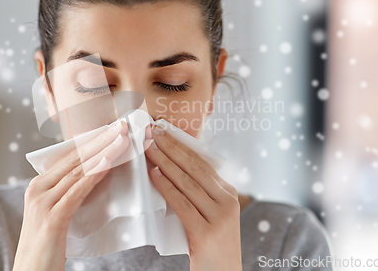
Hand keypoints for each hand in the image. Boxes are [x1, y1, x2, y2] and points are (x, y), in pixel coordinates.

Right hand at [13, 121, 129, 270]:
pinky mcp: (52, 218)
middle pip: (75, 159)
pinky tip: (108, 163)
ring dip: (103, 153)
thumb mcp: (55, 214)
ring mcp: (43, 202)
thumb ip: (69, 194)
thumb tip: (95, 175)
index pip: (69, 157)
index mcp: (39, 185)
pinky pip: (77, 191)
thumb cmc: (46, 246)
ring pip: (78, 171)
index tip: (111, 130)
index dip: (91, 142)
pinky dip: (94, 175)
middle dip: (100, 140)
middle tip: (120, 126)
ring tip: (121, 140)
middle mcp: (38, 188)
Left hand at [144, 125, 241, 270]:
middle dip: (172, 148)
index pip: (202, 163)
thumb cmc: (209, 245)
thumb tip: (168, 169)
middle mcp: (228, 202)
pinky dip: (166, 187)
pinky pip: (182, 204)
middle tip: (152, 132)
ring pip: (188, 183)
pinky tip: (154, 175)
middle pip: (195, 169)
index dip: (181, 146)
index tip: (163, 132)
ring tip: (148, 149)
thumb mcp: (209, 214)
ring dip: (165, 163)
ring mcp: (219, 217)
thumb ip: (198, 194)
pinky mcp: (206, 233)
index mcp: (229, 193)